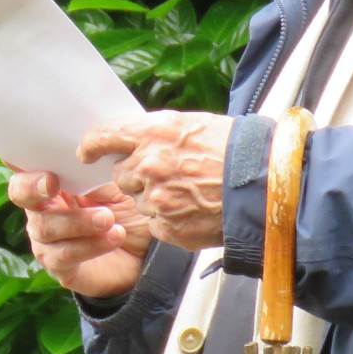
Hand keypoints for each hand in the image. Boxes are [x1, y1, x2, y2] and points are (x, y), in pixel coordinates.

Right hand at [8, 170, 151, 298]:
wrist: (147, 253)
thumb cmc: (128, 210)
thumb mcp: (116, 182)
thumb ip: (95, 166)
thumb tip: (85, 143)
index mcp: (52, 183)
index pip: (24, 168)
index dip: (26, 165)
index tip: (44, 168)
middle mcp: (42, 210)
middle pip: (20, 194)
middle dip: (34, 188)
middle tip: (54, 184)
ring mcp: (47, 241)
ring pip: (44, 228)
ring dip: (78, 221)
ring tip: (109, 219)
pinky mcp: (60, 267)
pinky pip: (63, 255)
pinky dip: (90, 244)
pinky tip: (114, 236)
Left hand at [77, 110, 232, 251]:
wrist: (266, 185)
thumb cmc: (235, 150)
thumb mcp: (192, 125)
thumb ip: (156, 134)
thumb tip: (132, 142)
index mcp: (154, 134)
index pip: (104, 137)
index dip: (92, 146)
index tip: (86, 153)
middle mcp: (149, 165)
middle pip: (121, 175)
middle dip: (137, 176)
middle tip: (168, 174)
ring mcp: (157, 199)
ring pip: (139, 201)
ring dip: (156, 199)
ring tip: (190, 192)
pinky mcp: (167, 227)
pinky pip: (156, 224)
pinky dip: (170, 220)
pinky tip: (194, 210)